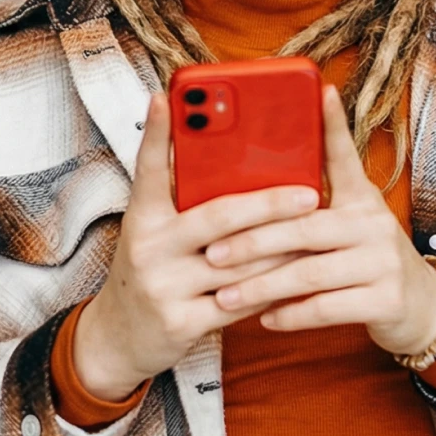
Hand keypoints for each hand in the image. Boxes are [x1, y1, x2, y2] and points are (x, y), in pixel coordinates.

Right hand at [75, 90, 320, 394]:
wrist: (116, 339)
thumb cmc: (151, 271)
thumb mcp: (153, 233)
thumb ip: (182, 202)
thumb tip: (234, 162)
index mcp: (141, 218)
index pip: (149, 168)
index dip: (157, 132)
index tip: (167, 96)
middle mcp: (148, 247)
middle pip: (218, 216)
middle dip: (270, 203)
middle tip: (310, 193)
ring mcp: (163, 286)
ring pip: (240, 262)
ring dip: (284, 247)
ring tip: (318, 231)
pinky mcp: (181, 322)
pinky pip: (240, 301)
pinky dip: (271, 288)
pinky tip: (298, 275)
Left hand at [202, 83, 435, 355]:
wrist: (421, 307)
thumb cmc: (365, 259)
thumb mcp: (349, 223)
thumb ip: (311, 207)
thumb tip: (255, 191)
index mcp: (361, 199)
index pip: (344, 156)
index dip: (334, 124)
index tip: (320, 91)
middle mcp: (374, 224)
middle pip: (304, 228)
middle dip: (252, 242)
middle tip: (212, 253)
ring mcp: (383, 262)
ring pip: (309, 273)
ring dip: (262, 286)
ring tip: (225, 295)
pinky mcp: (386, 301)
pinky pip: (327, 307)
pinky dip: (291, 314)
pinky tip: (264, 318)